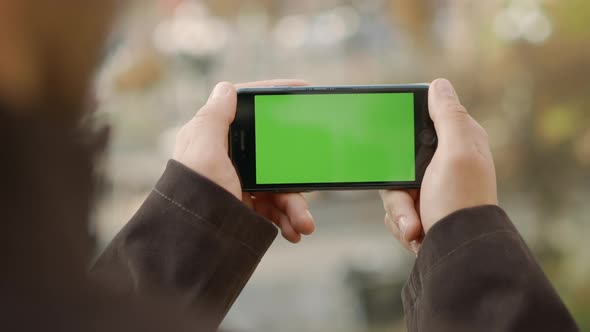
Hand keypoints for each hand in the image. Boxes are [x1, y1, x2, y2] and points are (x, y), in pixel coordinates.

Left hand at [173, 79, 314, 242]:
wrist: (192, 244)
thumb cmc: (195, 194)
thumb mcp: (203, 152)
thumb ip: (213, 118)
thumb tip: (225, 88)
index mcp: (215, 139)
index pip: (246, 109)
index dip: (272, 96)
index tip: (301, 89)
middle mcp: (227, 158)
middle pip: (271, 152)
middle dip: (294, 171)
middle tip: (314, 176)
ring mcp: (238, 184)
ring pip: (277, 184)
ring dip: (295, 205)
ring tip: (304, 224)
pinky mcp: (244, 207)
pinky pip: (274, 208)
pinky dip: (287, 219)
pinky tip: (294, 231)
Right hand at [380, 79, 497, 253]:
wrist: (458, 254)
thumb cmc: (461, 202)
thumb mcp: (457, 152)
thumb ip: (449, 116)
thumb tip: (439, 84)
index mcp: (457, 142)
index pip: (423, 121)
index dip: (404, 132)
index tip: (395, 146)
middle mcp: (444, 163)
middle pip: (398, 160)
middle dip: (397, 188)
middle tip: (410, 202)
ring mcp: (430, 188)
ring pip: (392, 188)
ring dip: (400, 211)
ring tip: (416, 227)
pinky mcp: (421, 209)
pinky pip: (394, 209)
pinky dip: (401, 223)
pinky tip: (416, 232)